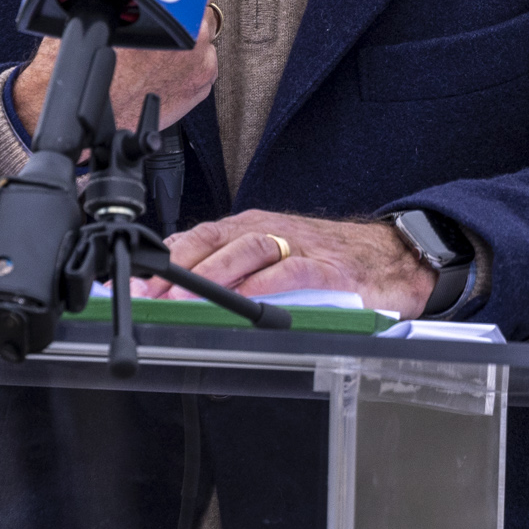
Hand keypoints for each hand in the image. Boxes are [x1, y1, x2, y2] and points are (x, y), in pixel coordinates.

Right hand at [12, 0, 224, 138]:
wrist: (75, 109)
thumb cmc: (70, 52)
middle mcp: (183, 14)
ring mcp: (198, 49)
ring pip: (206, 19)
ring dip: (187, 22)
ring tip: (154, 38)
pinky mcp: (203, 77)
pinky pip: (206, 54)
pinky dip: (189, 56)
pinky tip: (160, 63)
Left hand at [142, 209, 435, 317]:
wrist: (392, 257)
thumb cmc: (327, 259)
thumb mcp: (272, 255)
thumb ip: (231, 266)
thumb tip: (177, 291)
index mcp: (251, 227)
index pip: (197, 237)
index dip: (163, 261)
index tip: (137, 286)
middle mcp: (270, 231)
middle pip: (214, 242)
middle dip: (178, 270)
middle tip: (151, 298)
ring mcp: (300, 247)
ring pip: (247, 251)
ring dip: (212, 276)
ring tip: (186, 301)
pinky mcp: (328, 269)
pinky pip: (291, 273)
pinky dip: (265, 286)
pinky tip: (245, 302)